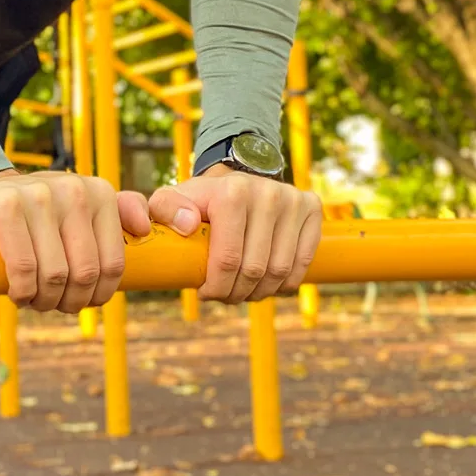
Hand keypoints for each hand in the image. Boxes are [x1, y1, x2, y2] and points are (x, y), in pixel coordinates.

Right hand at [0, 168, 152, 313]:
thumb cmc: (39, 211)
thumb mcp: (83, 204)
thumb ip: (123, 210)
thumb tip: (144, 230)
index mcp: (99, 193)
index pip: (113, 264)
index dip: (98, 294)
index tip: (81, 301)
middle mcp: (73, 190)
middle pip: (85, 273)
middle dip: (71, 302)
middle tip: (54, 305)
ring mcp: (38, 196)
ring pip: (55, 275)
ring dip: (44, 301)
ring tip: (35, 300)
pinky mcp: (5, 207)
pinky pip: (25, 268)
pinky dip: (23, 292)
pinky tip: (18, 295)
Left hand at [146, 166, 321, 302]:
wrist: (235, 180)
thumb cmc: (199, 200)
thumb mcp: (170, 200)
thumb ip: (164, 210)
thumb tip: (188, 224)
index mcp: (232, 193)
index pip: (228, 260)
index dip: (216, 288)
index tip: (205, 293)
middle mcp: (268, 194)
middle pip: (255, 270)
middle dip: (236, 293)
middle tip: (224, 296)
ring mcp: (293, 200)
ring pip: (280, 272)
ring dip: (260, 292)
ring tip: (243, 292)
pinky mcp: (311, 209)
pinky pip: (302, 264)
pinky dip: (284, 283)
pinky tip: (266, 283)